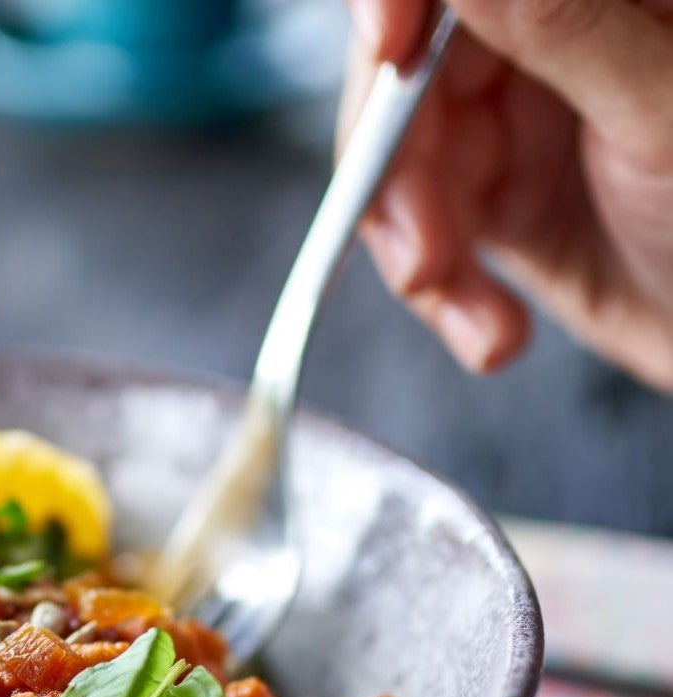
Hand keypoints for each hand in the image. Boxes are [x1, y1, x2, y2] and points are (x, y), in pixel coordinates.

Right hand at [342, 0, 672, 389]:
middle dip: (399, 170)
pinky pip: (418, 222)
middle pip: (411, 66)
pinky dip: (439, 287)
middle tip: (424, 254)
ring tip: (477, 321)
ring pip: (400, 155)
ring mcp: (523, 107)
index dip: (401, 1)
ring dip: (417, 251)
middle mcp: (558, 30)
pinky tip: (489, 328)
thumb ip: (562, 22)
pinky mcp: (498, 185)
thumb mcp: (665, 113)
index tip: (387, 51)